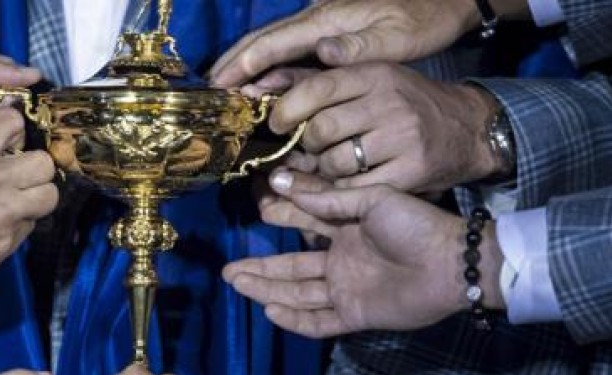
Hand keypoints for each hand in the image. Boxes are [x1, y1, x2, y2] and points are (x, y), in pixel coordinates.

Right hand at [0, 108, 56, 300]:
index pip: (14, 121)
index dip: (14, 128)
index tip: (10, 139)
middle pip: (44, 162)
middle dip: (34, 166)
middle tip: (21, 173)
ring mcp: (3, 214)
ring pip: (49, 196)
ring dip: (36, 196)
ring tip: (19, 199)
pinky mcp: (6, 244)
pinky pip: (30, 226)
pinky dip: (20, 223)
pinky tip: (0, 224)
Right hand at [210, 0, 488, 86]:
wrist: (441, 0)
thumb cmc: (422, 21)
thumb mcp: (396, 38)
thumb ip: (357, 47)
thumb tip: (321, 51)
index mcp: (327, 20)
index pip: (273, 42)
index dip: (243, 63)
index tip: (219, 84)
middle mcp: (317, 18)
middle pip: (263, 40)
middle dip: (233, 63)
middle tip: (209, 89)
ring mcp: (320, 23)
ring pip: (271, 42)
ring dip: (244, 63)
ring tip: (223, 88)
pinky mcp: (326, 31)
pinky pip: (285, 48)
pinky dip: (265, 63)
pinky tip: (257, 80)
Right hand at [224, 171, 503, 337]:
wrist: (452, 262)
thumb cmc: (416, 224)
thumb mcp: (371, 200)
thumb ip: (327, 198)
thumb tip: (284, 183)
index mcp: (346, 228)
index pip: (302, 225)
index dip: (278, 219)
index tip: (253, 210)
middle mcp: (340, 261)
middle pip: (291, 267)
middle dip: (259, 267)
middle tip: (228, 268)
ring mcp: (346, 289)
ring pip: (297, 293)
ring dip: (267, 290)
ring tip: (237, 284)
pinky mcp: (356, 315)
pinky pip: (319, 322)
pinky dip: (295, 320)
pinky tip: (270, 312)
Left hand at [268, 64, 501, 192]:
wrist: (467, 129)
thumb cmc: (405, 105)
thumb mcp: (369, 83)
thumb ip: (317, 84)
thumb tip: (261, 87)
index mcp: (375, 75)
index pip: (317, 89)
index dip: (288, 110)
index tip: (278, 125)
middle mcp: (389, 103)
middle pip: (321, 131)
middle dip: (308, 146)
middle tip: (314, 151)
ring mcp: (402, 138)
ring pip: (335, 164)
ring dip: (325, 172)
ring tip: (337, 167)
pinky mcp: (412, 171)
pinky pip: (356, 189)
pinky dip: (345, 192)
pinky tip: (352, 185)